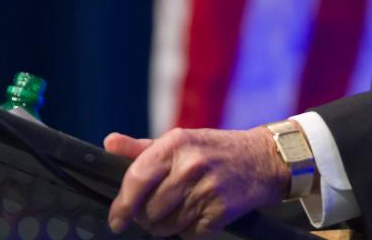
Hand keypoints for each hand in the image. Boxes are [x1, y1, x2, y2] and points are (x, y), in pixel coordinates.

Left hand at [105, 126, 289, 237]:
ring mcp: (206, 189)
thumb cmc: (215, 150)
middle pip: (148, 210)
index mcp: (176, 144)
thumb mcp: (181, 141)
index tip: (117, 220)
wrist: (262, 159)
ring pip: (165, 226)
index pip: (136, 179)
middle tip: (156, 211)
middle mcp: (190, 165)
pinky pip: (188, 234)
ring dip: (166, 226)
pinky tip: (199, 212)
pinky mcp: (220, 211)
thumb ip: (142, 148)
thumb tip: (109, 143)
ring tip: (180, 209)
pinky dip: (189, 230)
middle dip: (146, 218)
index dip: (121, 205)